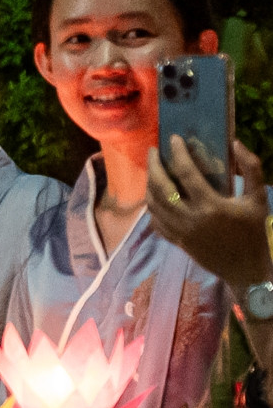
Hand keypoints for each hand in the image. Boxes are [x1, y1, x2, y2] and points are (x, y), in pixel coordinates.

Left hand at [149, 138, 271, 292]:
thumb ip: (251, 168)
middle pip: (161, 187)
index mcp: (211, 206)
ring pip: (153, 204)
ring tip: (153, 169)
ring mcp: (179, 231)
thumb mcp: (259, 198)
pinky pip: (155, 221)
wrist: (245, 269)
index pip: (186, 173)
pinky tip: (154, 195)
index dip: (177, 153)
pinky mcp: (175, 241)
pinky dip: (151, 205)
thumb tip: (235, 143)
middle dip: (154, 166)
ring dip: (149, 184)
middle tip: (153, 151)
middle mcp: (190, 218)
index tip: (173, 138)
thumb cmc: (253, 232)